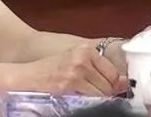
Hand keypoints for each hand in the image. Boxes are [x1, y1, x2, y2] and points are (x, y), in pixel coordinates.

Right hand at [12, 44, 126, 95]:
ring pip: (101, 90)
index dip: (115, 82)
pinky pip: (88, 96)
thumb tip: (122, 81)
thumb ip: (97, 67)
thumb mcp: (75, 59)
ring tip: (92, 95)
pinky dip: (90, 99)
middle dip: (108, 90)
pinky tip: (83, 97)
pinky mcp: (68, 84)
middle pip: (109, 81)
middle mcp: (83, 58)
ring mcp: (76, 71)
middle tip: (104, 94)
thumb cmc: (52, 67)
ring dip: (100, 96)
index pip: (113, 70)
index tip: (115, 88)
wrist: (28, 74)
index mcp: (87, 50)